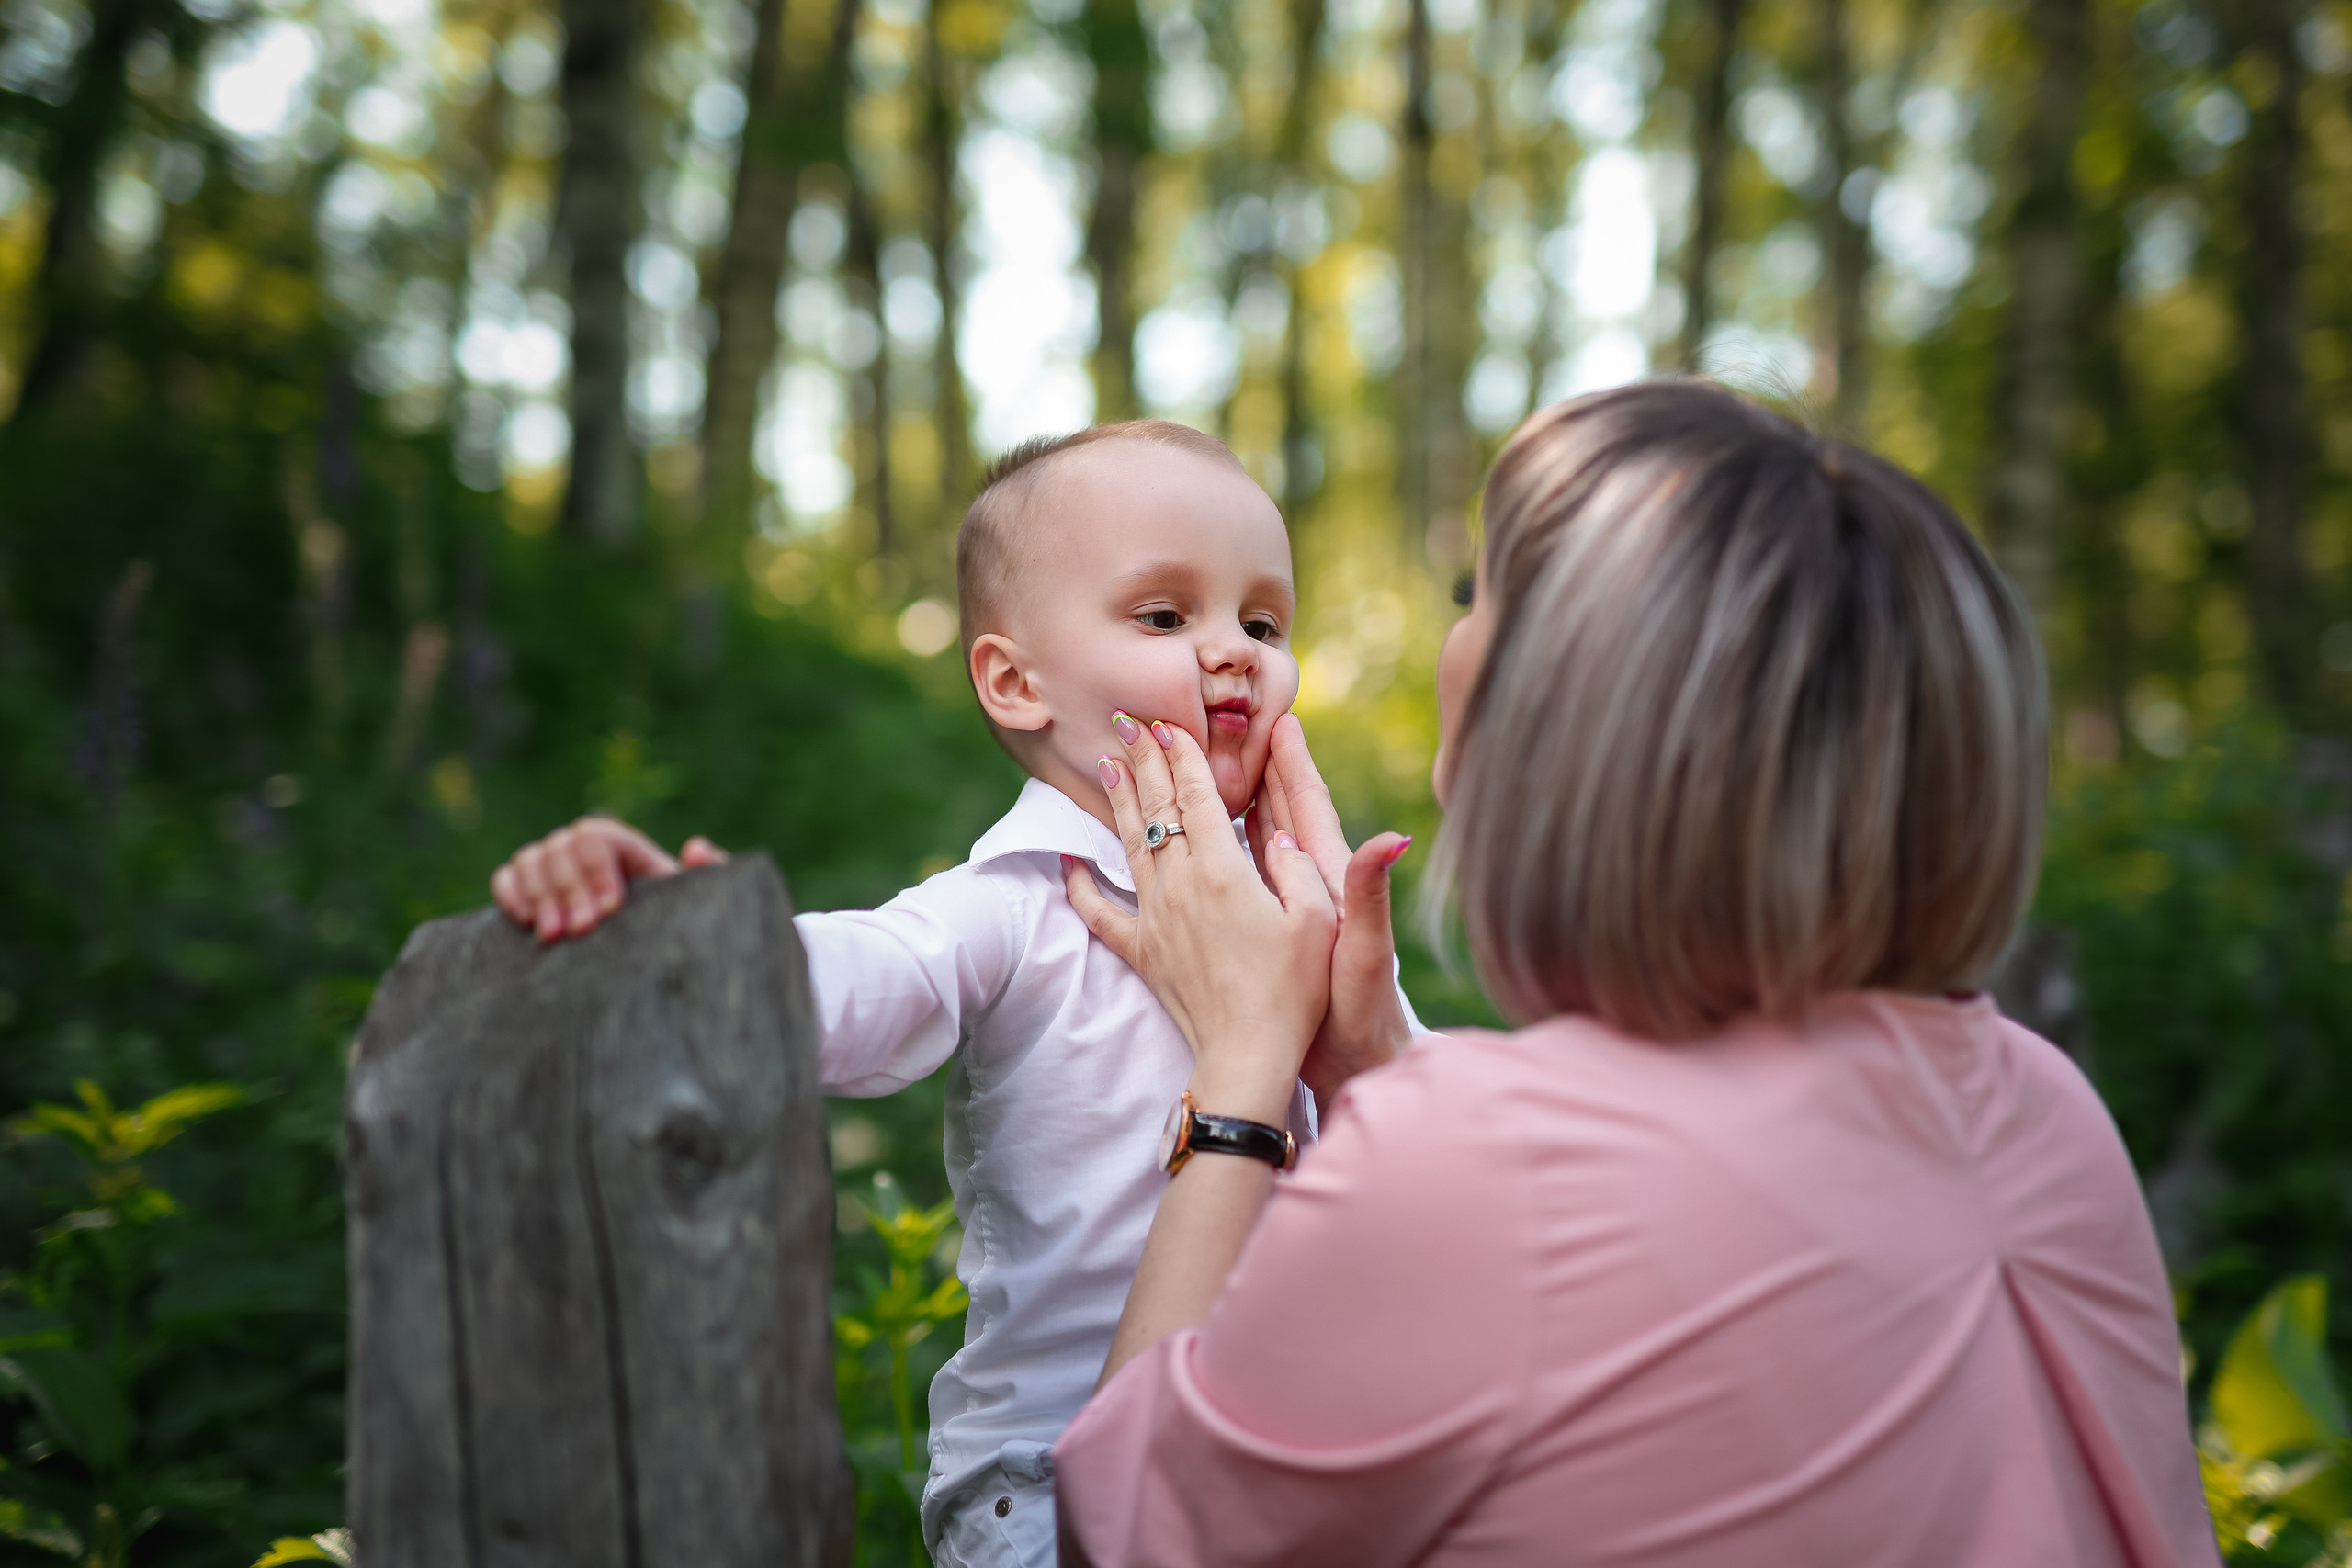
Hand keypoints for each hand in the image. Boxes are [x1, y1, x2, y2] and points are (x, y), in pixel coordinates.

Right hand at [489, 816, 727, 942]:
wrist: (653, 956)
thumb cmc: (677, 924)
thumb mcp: (698, 903)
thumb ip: (708, 874)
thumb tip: (696, 848)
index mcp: (625, 848)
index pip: (597, 837)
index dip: (597, 869)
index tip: (610, 910)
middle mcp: (584, 851)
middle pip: (560, 848)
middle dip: (569, 889)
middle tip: (582, 930)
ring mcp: (554, 868)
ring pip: (531, 860)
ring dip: (539, 896)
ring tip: (554, 937)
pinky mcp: (529, 891)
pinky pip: (506, 879)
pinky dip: (511, 895)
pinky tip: (527, 924)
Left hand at [1062, 713, 1336, 1125]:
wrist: (1247, 1055)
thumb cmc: (1293, 991)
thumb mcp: (1319, 921)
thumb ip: (1302, 866)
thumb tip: (1283, 827)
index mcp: (1224, 870)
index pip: (1197, 797)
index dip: (1183, 755)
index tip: (1169, 723)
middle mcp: (1181, 886)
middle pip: (1157, 810)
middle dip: (1143, 761)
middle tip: (1126, 721)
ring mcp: (1155, 918)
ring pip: (1129, 846)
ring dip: (1118, 801)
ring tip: (1106, 763)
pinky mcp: (1141, 951)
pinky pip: (1100, 911)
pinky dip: (1079, 884)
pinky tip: (1067, 861)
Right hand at [1247, 717, 1414, 1110]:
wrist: (1354, 1064)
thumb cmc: (1362, 1013)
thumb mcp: (1365, 952)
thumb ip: (1372, 894)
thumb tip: (1395, 837)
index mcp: (1331, 880)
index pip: (1309, 807)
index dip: (1293, 763)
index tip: (1280, 718)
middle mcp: (1311, 884)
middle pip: (1280, 811)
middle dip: (1257, 766)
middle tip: (1228, 724)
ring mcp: (1293, 906)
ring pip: (1258, 838)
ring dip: (1236, 800)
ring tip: (1209, 763)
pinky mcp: (1276, 929)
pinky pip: (1244, 876)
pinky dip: (1225, 849)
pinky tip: (1205, 839)